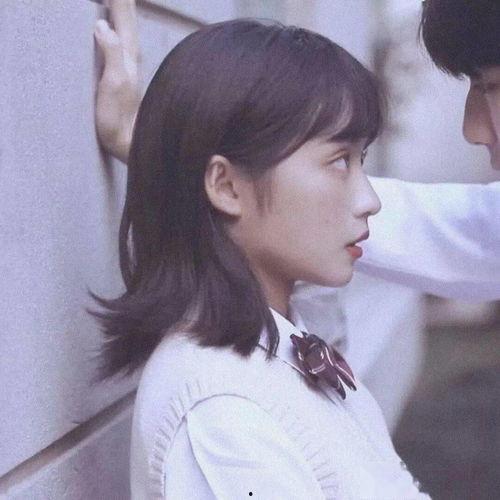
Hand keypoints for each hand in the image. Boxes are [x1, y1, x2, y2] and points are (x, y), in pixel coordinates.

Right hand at [94, 0, 141, 163]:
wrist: (128, 142)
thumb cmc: (119, 117)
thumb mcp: (113, 84)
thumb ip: (111, 53)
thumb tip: (102, 24)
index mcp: (127, 55)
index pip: (123, 17)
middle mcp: (131, 58)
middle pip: (127, 20)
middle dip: (122, 1)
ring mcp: (128, 67)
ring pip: (127, 29)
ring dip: (122, 12)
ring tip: (119, 0)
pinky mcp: (123, 76)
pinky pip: (122, 42)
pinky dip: (119, 28)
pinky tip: (115, 29)